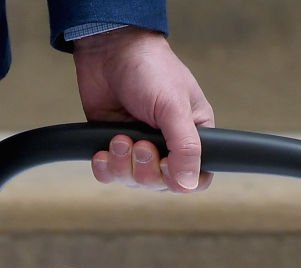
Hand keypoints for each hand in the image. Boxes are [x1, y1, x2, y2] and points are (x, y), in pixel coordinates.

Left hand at [73, 27, 213, 192]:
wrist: (110, 49)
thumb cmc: (150, 68)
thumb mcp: (174, 107)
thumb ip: (186, 147)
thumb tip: (188, 184)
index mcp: (193, 136)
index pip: (197, 179)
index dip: (180, 180)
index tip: (166, 164)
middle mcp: (168, 146)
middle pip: (161, 184)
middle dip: (145, 169)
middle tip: (140, 144)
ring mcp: (140, 148)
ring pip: (134, 182)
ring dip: (123, 165)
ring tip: (119, 138)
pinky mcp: (114, 147)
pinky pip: (110, 176)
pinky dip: (105, 168)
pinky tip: (103, 150)